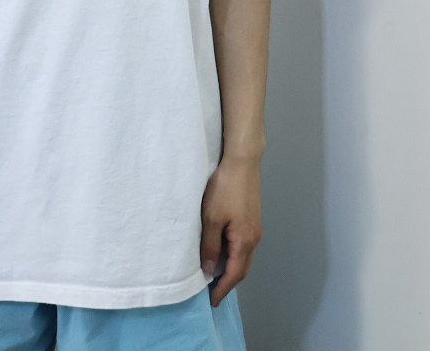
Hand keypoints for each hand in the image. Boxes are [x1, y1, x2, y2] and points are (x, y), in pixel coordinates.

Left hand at [200, 156, 262, 306]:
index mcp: (245, 241)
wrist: (242, 163)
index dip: (223, 289)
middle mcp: (254, 238)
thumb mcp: (211, 218)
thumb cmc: (224, 188)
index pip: (235, 274)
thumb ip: (210, 245)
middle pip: (242, 268)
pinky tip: (221, 250)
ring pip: (243, 256)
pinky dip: (233, 254)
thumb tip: (209, 269)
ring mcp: (255, 228)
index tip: (212, 301)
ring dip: (231, 268)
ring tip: (214, 273)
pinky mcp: (252, 219)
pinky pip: (243, 245)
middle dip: (228, 282)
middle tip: (212, 292)